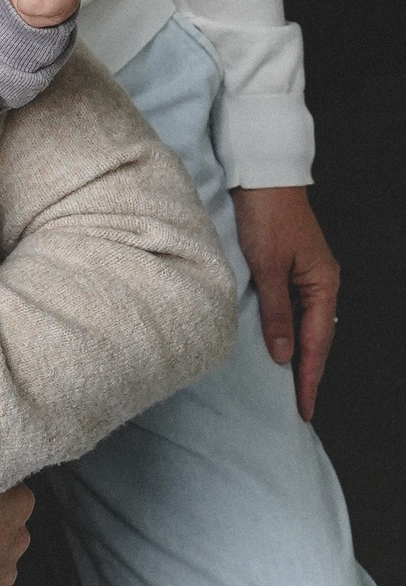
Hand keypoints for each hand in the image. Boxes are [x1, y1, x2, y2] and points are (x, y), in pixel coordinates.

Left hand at [232, 185, 338, 420]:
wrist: (263, 177)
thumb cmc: (265, 216)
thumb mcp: (266, 267)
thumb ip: (276, 312)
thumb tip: (285, 355)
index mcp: (323, 284)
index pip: (316, 344)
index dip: (309, 378)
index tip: (304, 408)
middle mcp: (322, 282)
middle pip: (317, 338)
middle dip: (309, 373)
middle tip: (300, 408)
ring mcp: (309, 275)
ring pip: (307, 326)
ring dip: (301, 355)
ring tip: (292, 387)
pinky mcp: (294, 268)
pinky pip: (297, 311)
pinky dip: (291, 333)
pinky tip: (282, 346)